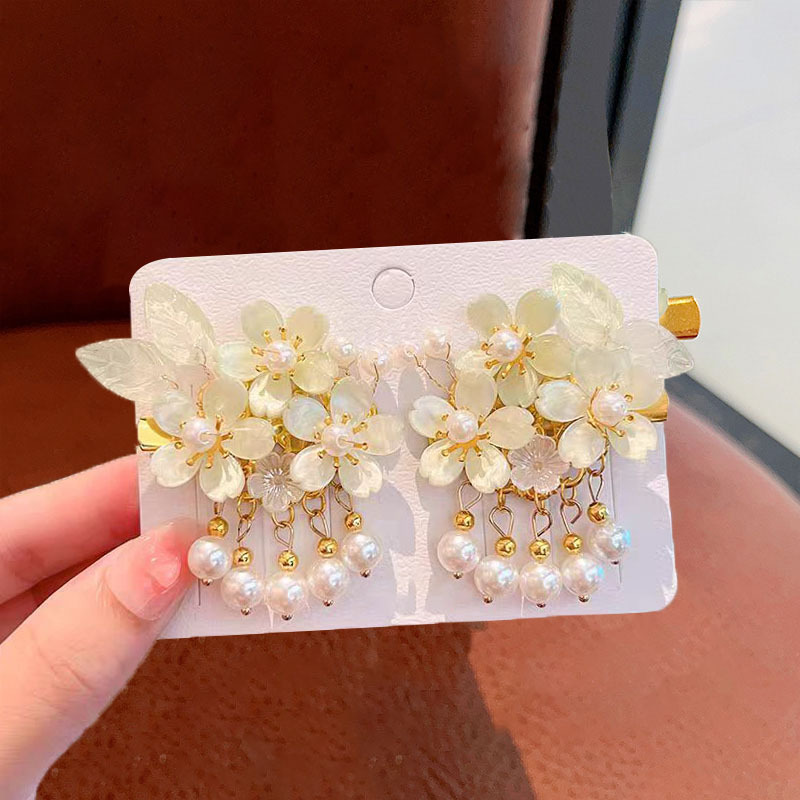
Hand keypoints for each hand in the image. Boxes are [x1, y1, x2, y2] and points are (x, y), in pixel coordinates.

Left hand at [0, 457, 198, 799]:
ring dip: (152, 575)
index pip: (21, 522)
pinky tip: (183, 605)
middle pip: (59, 548)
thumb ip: (69, 655)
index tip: (188, 477)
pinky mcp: (22, 697)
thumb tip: (168, 562)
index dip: (107, 492)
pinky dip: (141, 623)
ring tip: (218, 551)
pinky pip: (89, 643)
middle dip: (143, 527)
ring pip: (81, 594)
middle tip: (223, 510)